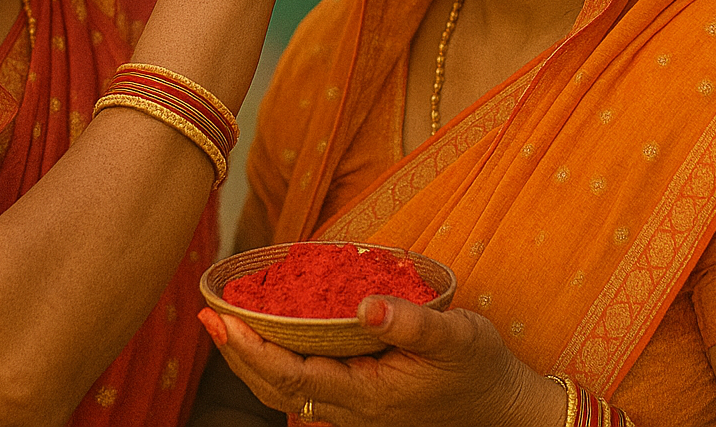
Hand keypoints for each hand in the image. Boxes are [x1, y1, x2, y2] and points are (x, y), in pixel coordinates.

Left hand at [198, 295, 565, 426]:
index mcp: (366, 396)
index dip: (249, 350)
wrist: (507, 411)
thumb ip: (412, 322)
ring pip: (287, 392)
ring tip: (228, 322)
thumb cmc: (481, 370)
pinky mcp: (362, 402)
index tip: (220, 317)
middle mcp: (352, 411)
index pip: (289, 377)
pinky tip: (273, 335)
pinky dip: (279, 364)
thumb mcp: (457, 338)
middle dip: (238, 354)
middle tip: (209, 313)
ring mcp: (355, 411)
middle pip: (276, 388)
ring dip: (253, 360)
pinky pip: (306, 388)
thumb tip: (364, 304)